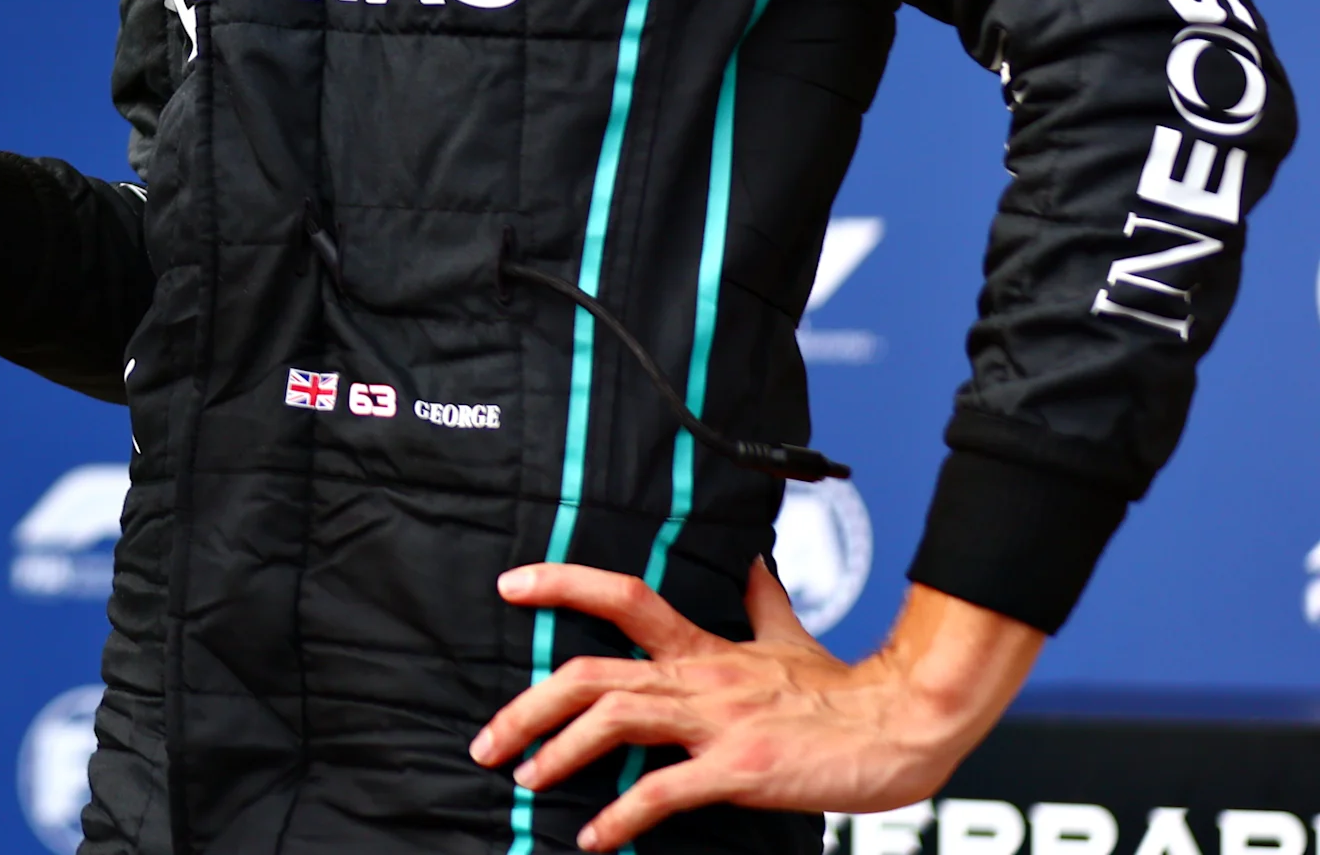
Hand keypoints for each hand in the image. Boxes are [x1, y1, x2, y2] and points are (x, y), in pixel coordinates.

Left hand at [473, 566, 1043, 848]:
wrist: (903, 727)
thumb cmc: (844, 689)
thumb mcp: (791, 636)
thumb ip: (760, 601)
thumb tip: (751, 564)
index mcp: (704, 646)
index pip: (621, 596)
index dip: (562, 583)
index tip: (509, 586)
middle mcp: (699, 678)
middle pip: (590, 673)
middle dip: (528, 705)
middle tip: (488, 739)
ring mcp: (717, 723)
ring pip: (614, 721)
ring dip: (558, 752)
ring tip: (526, 779)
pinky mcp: (739, 771)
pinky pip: (664, 793)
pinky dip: (621, 818)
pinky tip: (594, 839)